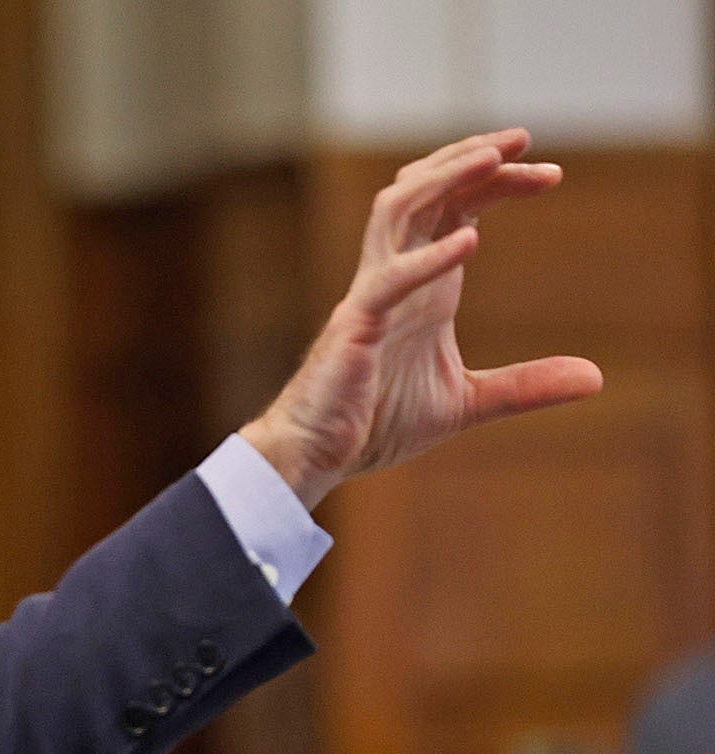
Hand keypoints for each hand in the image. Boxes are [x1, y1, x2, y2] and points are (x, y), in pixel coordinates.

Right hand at [240, 128, 602, 509]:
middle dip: (471, 158)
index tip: (548, 172)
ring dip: (443, 179)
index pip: (455, 209)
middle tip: (524, 138)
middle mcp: (395, 277)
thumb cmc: (375, 423)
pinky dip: (427, 258)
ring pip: (396, 210)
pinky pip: (389, 280)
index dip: (496, 182)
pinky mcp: (355, 326)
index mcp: (422, 287)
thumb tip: (596, 378)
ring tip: (491, 159)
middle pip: (426, 191)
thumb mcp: (466, 402)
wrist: (317, 455)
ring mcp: (371, 296)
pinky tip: (470, 243)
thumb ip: (525, 385)